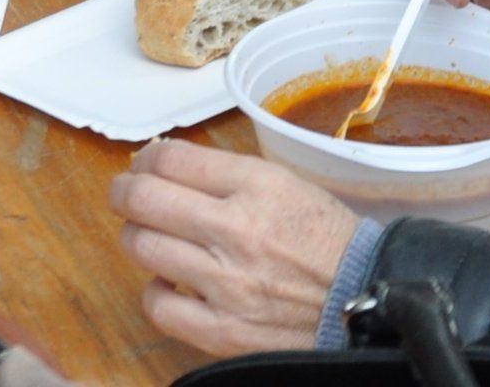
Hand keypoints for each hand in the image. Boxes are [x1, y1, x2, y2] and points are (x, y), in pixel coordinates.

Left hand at [111, 139, 365, 356]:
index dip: (146, 159)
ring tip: (148, 235)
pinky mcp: (223, 330)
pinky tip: (168, 281)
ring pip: (143, 247)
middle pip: (145, 199)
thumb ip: (227, 175)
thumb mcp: (284, 183)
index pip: (171, 160)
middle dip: (125, 192)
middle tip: (126, 194)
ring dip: (136, 236)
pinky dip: (154, 290)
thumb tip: (168, 166)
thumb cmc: (325, 237)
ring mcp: (225, 284)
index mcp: (256, 185)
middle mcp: (235, 230)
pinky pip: (159, 306)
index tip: (144, 165)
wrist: (364, 294)